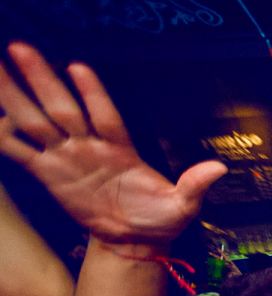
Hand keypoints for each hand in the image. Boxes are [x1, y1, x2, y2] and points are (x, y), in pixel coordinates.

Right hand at [0, 43, 225, 247]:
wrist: (136, 240)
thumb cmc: (160, 218)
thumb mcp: (183, 205)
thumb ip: (194, 185)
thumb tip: (219, 169)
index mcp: (121, 149)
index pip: (106, 115)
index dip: (94, 93)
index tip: (79, 68)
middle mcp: (90, 146)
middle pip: (63, 108)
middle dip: (42, 79)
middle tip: (19, 48)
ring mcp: (67, 157)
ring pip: (36, 121)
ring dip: (14, 96)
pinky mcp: (50, 175)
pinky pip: (22, 153)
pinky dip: (5, 138)